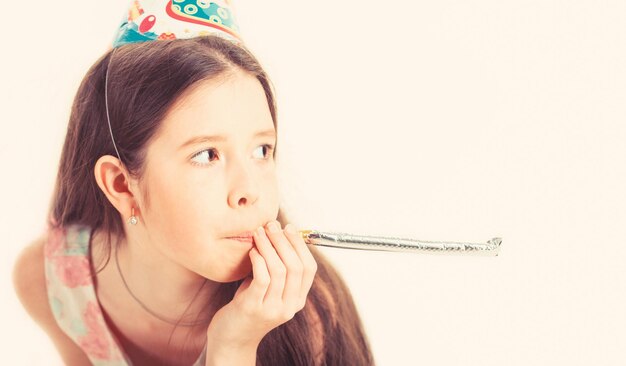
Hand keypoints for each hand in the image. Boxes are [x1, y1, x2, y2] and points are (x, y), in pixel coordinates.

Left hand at [205, 220, 317, 350]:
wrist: (231, 340)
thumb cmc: (248, 307)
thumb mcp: (268, 289)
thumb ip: (276, 268)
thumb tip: (278, 234)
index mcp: (297, 300)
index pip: (309, 268)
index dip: (300, 245)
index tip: (289, 228)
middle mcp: (288, 306)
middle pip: (295, 266)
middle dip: (284, 241)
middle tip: (271, 225)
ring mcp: (272, 309)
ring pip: (279, 270)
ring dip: (269, 246)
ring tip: (259, 233)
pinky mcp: (253, 308)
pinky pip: (262, 278)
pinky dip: (258, 260)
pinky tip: (252, 251)